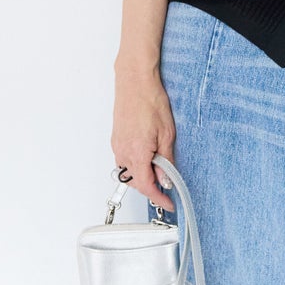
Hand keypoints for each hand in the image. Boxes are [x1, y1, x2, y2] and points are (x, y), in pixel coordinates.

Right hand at [111, 65, 176, 212]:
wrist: (135, 82)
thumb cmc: (150, 101)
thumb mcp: (167, 134)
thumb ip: (166, 160)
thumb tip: (166, 179)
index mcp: (137, 153)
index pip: (146, 186)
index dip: (159, 198)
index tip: (168, 203)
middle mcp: (123, 151)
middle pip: (136, 182)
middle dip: (152, 188)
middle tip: (168, 186)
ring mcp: (117, 145)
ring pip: (129, 172)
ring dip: (144, 176)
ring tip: (160, 169)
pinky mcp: (116, 139)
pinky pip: (124, 161)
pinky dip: (136, 165)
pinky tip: (148, 158)